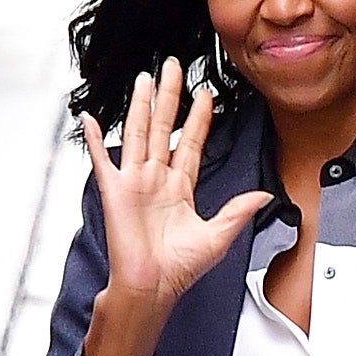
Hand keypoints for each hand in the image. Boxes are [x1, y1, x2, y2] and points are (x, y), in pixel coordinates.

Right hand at [78, 58, 269, 355]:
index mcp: (180, 189)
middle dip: (170, 97)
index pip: (190, 143)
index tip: (206, 94)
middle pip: (164, 127)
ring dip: (141, 105)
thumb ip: (238, 211)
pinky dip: (95, 139)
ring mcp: (135, 183)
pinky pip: (103, 160)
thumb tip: (264, 195)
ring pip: (139, 133)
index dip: (198, 118)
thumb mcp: (218, 236)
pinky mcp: (115, 191)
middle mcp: (157, 180)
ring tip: (146, 78)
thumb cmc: (179, 270)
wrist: (152, 288)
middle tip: (174, 67)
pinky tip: (91, 118)